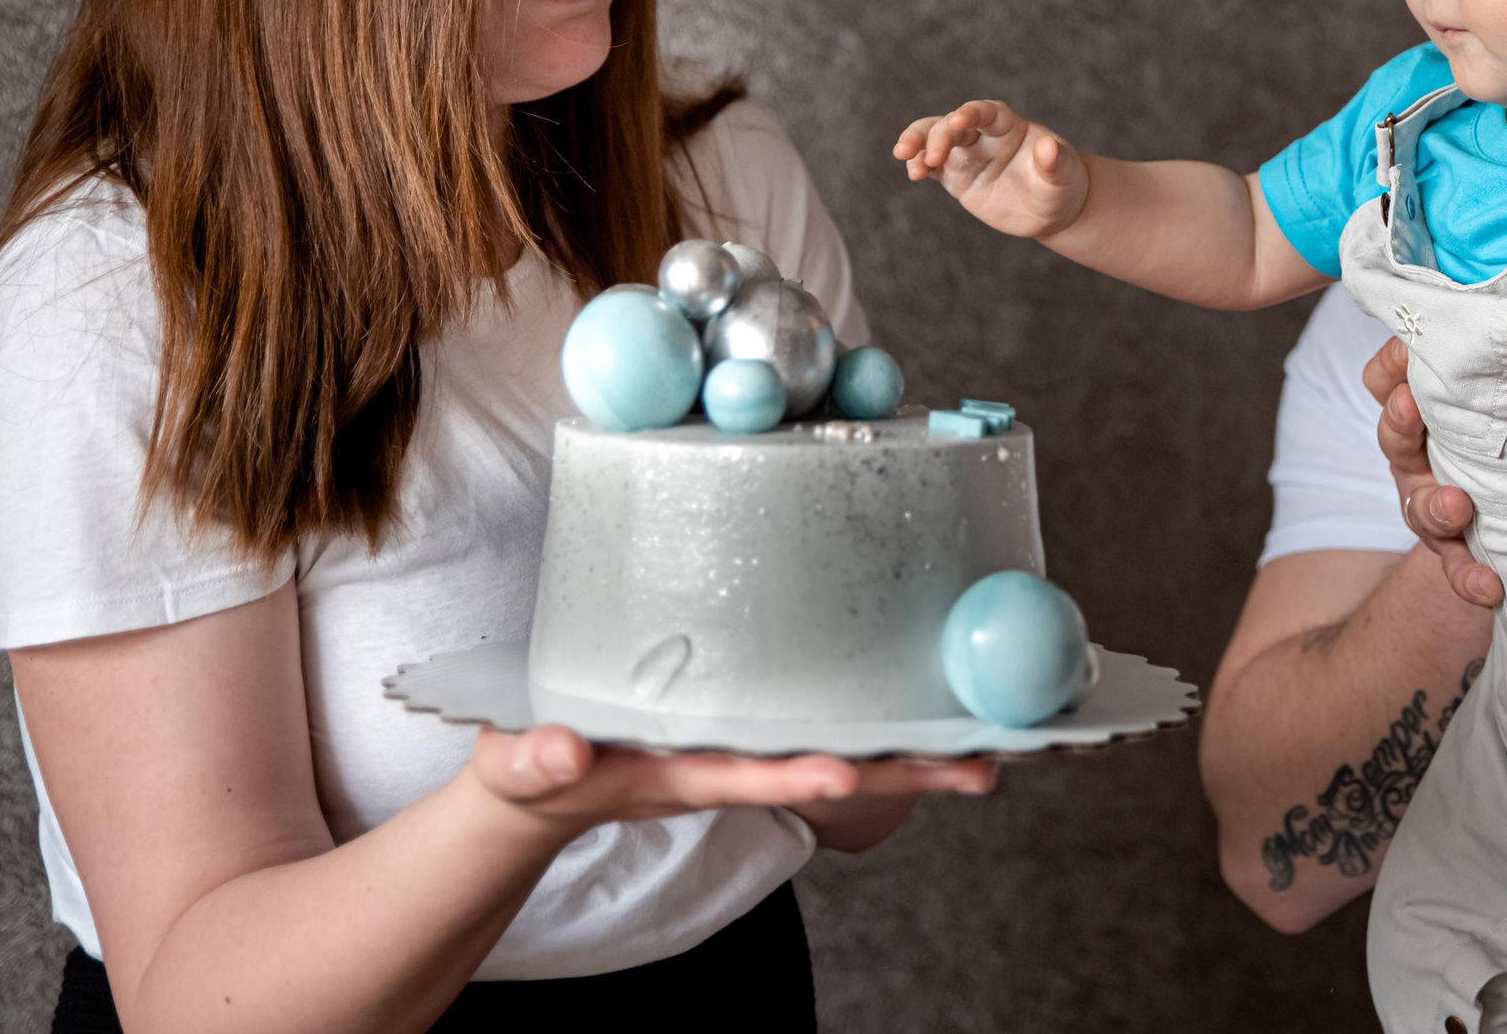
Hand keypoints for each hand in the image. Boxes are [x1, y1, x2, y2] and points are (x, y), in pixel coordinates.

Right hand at [470, 725, 995, 842]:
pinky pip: (824, 732)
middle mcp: (722, 767)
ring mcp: (739, 754)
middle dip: (898, 775)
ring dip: (909, 758)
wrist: (538, 788)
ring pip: (837, 755)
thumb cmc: (532, 766)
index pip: (743, 774)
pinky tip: (929, 717)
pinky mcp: (743, 733)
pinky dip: (880, 730)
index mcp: (672, 772)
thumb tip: (556, 755)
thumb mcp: (522, 762)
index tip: (848, 771)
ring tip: (984, 754)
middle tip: (976, 769)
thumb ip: (540, 758)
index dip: (793, 775)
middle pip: (822, 772)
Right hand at [893, 99, 1088, 239]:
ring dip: (917, 143)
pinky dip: (919, 166)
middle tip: (931, 155)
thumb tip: (1049, 146)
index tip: (958, 119)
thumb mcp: (1064, 175)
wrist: (1051, 210)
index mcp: (1009, 126)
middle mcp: (983, 135)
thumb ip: (1056, 161)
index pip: (986, 112)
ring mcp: (966, 154)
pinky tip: (913, 172)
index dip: (972, 112)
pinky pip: (931, 166)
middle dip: (938, 135)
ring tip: (904, 156)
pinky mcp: (956, 176)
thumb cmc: (1062, 185)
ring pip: (934, 139)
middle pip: (952, 125)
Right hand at [1370, 336, 1503, 607]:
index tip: (1407, 351)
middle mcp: (1421, 453)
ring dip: (1433, 504)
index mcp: (1428, 409)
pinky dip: (1467, 574)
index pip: (1388, 379)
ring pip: (1416, 504)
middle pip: (1394, 436)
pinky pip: (1453, 564)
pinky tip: (1490, 586)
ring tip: (1456, 506)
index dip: (1391, 365)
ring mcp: (1432, 498)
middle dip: (1401, 422)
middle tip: (1413, 405)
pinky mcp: (1456, 545)